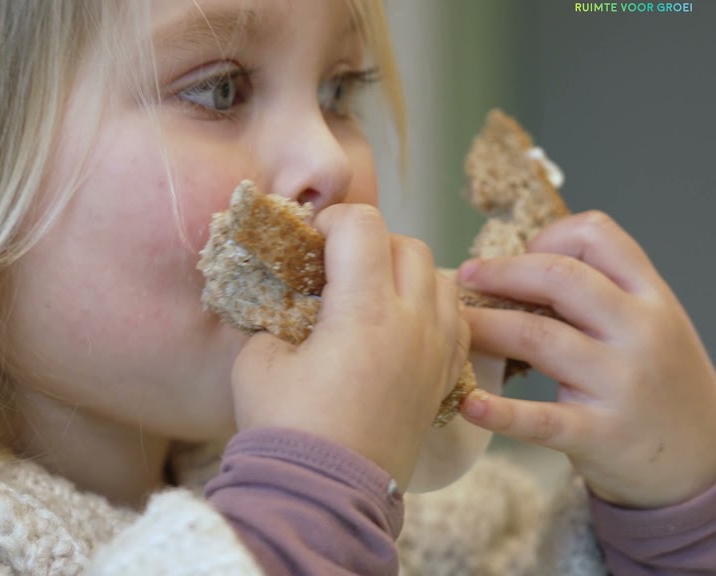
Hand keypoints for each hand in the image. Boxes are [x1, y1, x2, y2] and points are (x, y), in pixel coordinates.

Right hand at [231, 203, 470, 490]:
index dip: (330, 221)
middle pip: (409, 244)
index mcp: (365, 311)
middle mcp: (412, 324)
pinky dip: (432, 309)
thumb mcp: (258, 358)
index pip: (363, 224)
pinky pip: (457, 322)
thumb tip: (288, 297)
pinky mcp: (443, 380)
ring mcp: (436, 353)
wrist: (324, 495)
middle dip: (370, 242)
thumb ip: (278, 314)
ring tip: (372, 292)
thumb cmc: (286, 428)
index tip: (310, 243)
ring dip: (407, 272)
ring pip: (442, 279)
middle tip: (337, 265)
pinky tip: (400, 325)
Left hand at [456, 210, 715, 507]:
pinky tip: (470, 403)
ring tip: (455, 327)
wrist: (703, 463)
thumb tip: (521, 263)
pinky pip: (541, 419)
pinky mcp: (600, 436)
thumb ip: (604, 291)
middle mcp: (641, 333)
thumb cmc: (661, 381)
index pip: (598, 237)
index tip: (523, 253)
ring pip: (538, 338)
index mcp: (652, 298)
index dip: (550, 237)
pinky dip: (500, 412)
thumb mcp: (653, 324)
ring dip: (485, 327)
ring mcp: (622, 385)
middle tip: (465, 279)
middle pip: (560, 278)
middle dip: (502, 273)